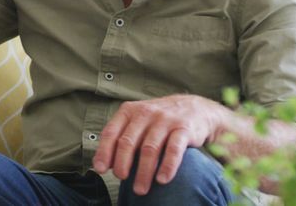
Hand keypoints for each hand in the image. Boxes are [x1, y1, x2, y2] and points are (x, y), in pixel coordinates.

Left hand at [93, 94, 225, 194]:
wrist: (195, 108)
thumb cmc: (158, 120)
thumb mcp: (137, 121)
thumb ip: (121, 138)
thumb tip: (106, 164)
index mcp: (129, 112)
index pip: (111, 133)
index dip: (104, 152)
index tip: (100, 170)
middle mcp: (145, 114)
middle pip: (128, 142)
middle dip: (122, 163)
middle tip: (121, 179)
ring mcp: (165, 120)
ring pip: (150, 149)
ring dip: (143, 172)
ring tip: (140, 188)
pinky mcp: (184, 129)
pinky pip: (174, 150)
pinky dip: (167, 166)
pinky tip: (162, 180)